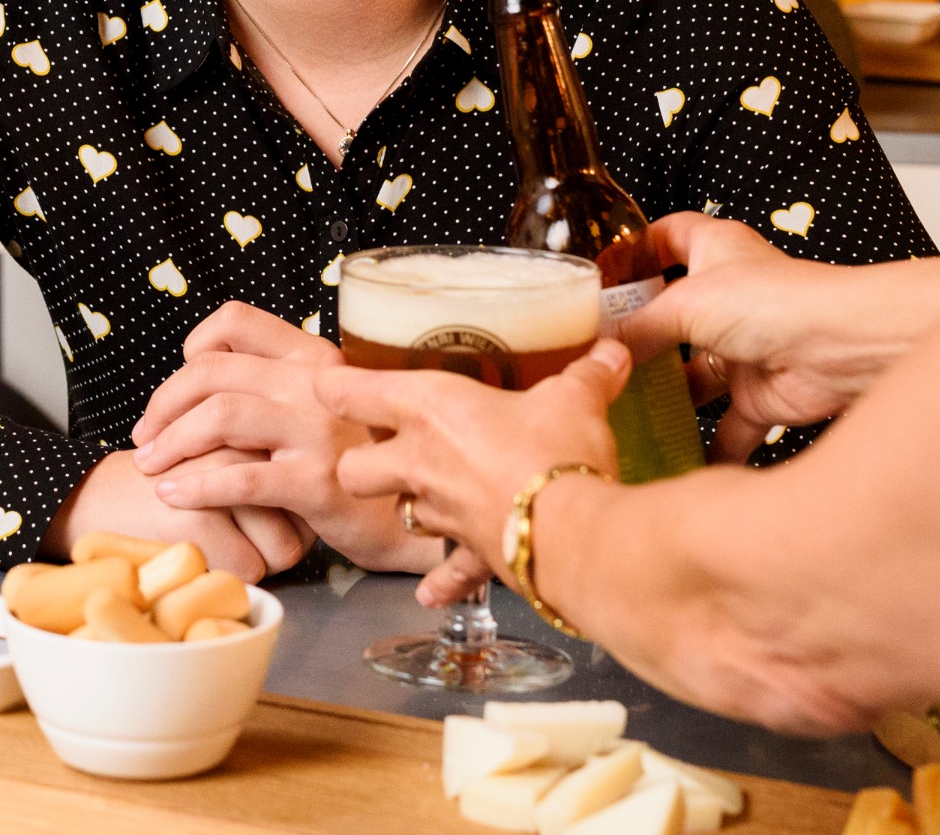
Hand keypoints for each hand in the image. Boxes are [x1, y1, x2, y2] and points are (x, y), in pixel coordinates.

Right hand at [47, 447, 302, 580]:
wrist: (97, 497)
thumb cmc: (170, 486)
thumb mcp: (223, 457)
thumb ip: (273, 465)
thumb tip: (325, 512)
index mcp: (257, 421)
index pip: (313, 490)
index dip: (291, 516)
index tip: (251, 513)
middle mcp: (247, 442)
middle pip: (307, 522)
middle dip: (281, 541)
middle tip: (228, 529)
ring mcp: (223, 476)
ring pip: (285, 550)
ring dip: (256, 559)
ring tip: (210, 539)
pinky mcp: (200, 514)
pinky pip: (250, 570)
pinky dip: (227, 574)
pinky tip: (192, 550)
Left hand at [131, 303, 438, 572]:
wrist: (421, 518)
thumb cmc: (367, 465)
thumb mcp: (332, 407)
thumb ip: (286, 388)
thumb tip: (216, 385)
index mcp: (316, 358)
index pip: (235, 322)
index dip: (193, 347)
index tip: (178, 386)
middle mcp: (316, 384)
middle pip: (212, 372)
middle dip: (164, 403)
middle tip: (144, 436)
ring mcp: (317, 432)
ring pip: (220, 415)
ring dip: (171, 440)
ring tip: (149, 465)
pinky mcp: (317, 483)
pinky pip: (241, 478)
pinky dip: (196, 485)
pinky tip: (173, 495)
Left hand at [318, 340, 630, 608]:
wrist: (573, 535)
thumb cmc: (556, 455)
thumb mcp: (574, 400)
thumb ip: (587, 374)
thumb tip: (611, 350)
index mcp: (428, 409)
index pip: (350, 391)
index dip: (333, 384)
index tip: (327, 379)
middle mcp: (419, 461)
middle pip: (353, 467)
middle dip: (358, 462)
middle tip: (381, 450)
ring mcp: (439, 512)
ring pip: (396, 514)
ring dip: (407, 507)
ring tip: (425, 501)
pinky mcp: (467, 552)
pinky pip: (446, 570)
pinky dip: (441, 579)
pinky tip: (434, 590)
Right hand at [618, 214, 939, 461]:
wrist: (841, 350)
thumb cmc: (775, 303)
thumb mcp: (686, 305)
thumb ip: (638, 327)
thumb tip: (601, 346)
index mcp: (715, 252)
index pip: (670, 236)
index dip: (639, 247)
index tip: (602, 271)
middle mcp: (729, 297)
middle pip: (675, 313)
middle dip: (642, 334)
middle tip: (597, 353)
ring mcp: (743, 348)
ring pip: (695, 374)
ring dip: (667, 395)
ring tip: (621, 408)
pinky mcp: (759, 394)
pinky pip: (728, 427)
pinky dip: (708, 445)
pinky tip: (674, 458)